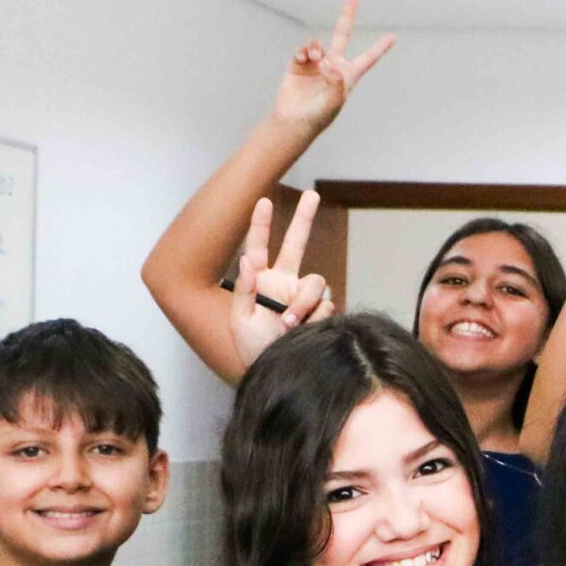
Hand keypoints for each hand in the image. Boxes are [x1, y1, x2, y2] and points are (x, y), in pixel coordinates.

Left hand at [229, 194, 335, 367]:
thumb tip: (248, 260)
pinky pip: (325, 304)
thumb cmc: (252, 349)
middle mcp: (284, 283)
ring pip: (315, 282)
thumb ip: (244, 289)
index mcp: (260, 281)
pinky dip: (313, 315)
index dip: (260, 224)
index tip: (263, 200)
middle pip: (296, 244)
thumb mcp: (239, 321)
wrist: (277, 371)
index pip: (259, 246)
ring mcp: (303, 297)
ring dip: (303, 300)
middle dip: (304, 219)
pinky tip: (301, 329)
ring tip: (290, 322)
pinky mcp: (320, 312)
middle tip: (312, 194)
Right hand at [270, 0, 394, 132]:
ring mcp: (315, 64)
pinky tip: (305, 59)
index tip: (393, 37)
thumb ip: (336, 83)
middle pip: (342, 36)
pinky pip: (303, 51)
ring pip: (318, 44)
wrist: (294, 121)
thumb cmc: (318, 116)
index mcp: (348, 76)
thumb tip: (329, 64)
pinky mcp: (298, 65)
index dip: (380, 48)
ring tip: (314, 59)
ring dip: (316, 48)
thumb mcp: (333, 102)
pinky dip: (304, 52)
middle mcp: (333, 66)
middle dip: (346, 17)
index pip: (368, 58)